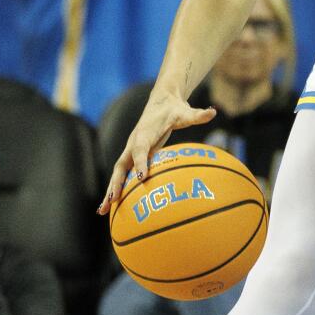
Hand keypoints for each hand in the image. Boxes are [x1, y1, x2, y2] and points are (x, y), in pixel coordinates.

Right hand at [101, 85, 217, 212]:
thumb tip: (212, 112)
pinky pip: (123, 176)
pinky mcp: (133, 158)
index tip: (143, 178)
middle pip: (121, 166)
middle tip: (112, 201)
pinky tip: (112, 207)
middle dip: (116, 183)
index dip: (141, 162)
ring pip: (118, 174)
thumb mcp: (186, 113)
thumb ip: (197, 115)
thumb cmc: (174, 110)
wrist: (161, 102)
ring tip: (102, 211)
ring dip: (110, 191)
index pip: (140, 149)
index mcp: (144, 133)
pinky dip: (117, 190)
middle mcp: (133, 144)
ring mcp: (131, 152)